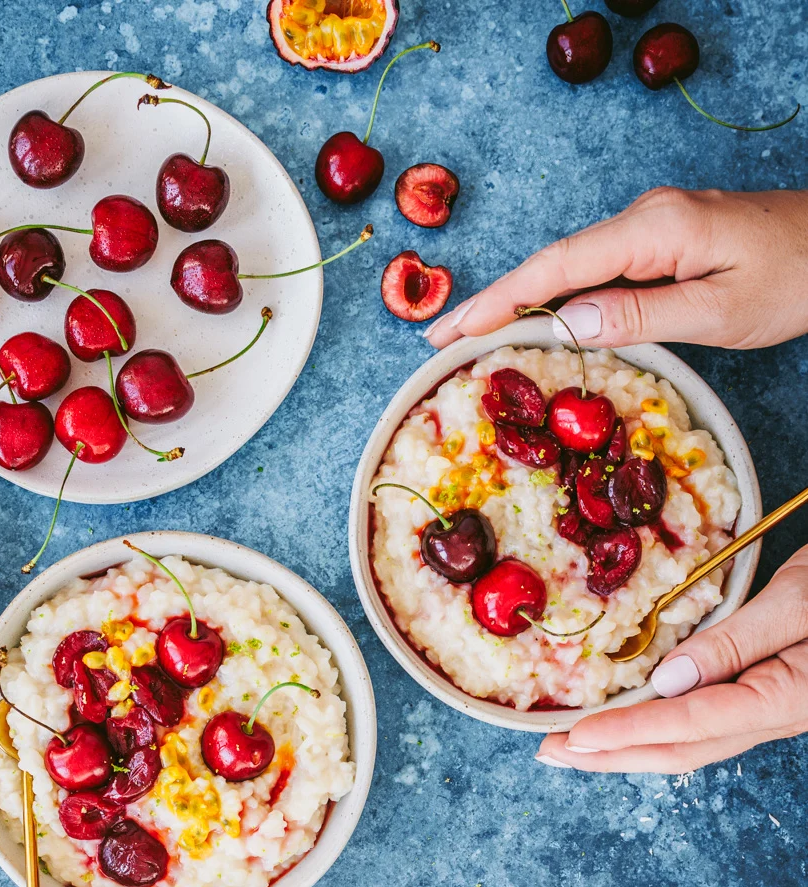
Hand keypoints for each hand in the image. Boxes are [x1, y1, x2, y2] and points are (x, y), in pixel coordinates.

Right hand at [425, 187, 807, 351]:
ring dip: (520, 299)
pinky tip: (538, 318)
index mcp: (653, 230)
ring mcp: (654, 225)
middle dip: (492, 301)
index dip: (496, 301)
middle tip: (439, 343)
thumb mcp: (720, 311)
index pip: (555, 268)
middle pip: (551, 262)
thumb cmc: (796, 278)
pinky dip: (557, 294)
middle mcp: (645, 219)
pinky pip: (597, 268)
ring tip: (472, 337)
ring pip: (571, 265)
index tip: (449, 332)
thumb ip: (642, 316)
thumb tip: (568, 324)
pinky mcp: (665, 238)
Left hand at [536, 546, 807, 772]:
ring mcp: (776, 712)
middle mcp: (780, 716)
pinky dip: (658, 733)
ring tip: (573, 748)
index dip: (627, 733)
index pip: (690, 723)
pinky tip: (627, 729)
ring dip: (629, 749)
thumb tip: (669, 681)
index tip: (574, 737)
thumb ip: (737, 641)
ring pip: (691, 745)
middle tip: (550, 754)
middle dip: (612, 756)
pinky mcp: (771, 698)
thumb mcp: (805, 598)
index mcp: (790, 698)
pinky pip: (706, 727)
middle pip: (682, 749)